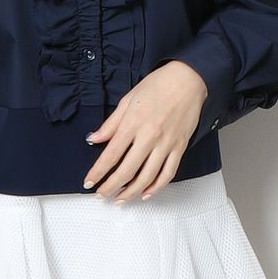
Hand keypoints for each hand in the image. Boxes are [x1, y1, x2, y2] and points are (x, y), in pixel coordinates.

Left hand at [84, 60, 208, 201]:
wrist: (188, 79)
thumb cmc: (158, 86)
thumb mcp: (128, 99)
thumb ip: (111, 123)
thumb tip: (94, 139)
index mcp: (133, 123)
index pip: (110, 155)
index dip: (98, 172)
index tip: (89, 182)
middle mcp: (149, 137)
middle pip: (126, 171)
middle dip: (111, 186)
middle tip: (101, 194)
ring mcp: (166, 144)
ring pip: (147, 177)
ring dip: (131, 192)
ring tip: (120, 199)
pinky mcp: (180, 147)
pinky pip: (168, 173)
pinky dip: (156, 187)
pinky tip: (145, 193)